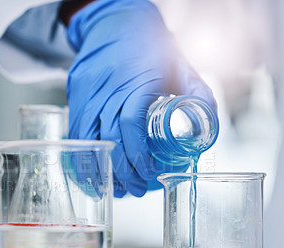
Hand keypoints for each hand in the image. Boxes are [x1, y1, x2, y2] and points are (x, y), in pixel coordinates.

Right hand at [66, 0, 215, 196]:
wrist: (114, 22)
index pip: (132, 123)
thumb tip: (207, 127)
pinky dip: (81, 156)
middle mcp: (108, 88)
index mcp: (136, 81)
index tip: (148, 173)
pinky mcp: (75, 94)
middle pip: (109, 137)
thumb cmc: (148, 44)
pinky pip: (75, 131)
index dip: (138, 153)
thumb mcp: (180, 65)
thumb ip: (197, 94)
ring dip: (99, 168)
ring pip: (87, 138)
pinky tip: (90, 173)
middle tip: (134, 190)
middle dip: (121, 170)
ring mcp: (87, 92)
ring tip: (113, 189)